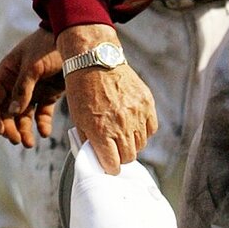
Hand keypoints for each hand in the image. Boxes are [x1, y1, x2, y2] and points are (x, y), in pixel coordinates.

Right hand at [0, 28, 64, 147]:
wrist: (74, 39)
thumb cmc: (48, 46)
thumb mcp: (33, 65)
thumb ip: (23, 88)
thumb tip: (12, 112)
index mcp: (6, 74)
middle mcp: (15, 85)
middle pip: (6, 113)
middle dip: (9, 128)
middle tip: (18, 141)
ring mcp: (32, 91)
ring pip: (23, 116)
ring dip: (23, 131)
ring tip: (30, 144)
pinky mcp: (48, 95)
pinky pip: (42, 114)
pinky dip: (42, 124)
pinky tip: (45, 132)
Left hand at [57, 24, 157, 174]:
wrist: (94, 60)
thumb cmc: (81, 90)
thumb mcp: (78, 118)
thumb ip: (89, 140)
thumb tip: (98, 157)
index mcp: (101, 132)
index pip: (113, 165)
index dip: (110, 167)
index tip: (108, 164)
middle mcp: (121, 126)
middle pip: (129, 157)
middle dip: (121, 156)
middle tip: (114, 148)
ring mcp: (136, 114)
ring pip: (141, 144)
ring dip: (132, 142)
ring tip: (122, 132)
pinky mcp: (146, 103)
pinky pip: (151, 128)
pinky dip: (143, 129)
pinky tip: (132, 123)